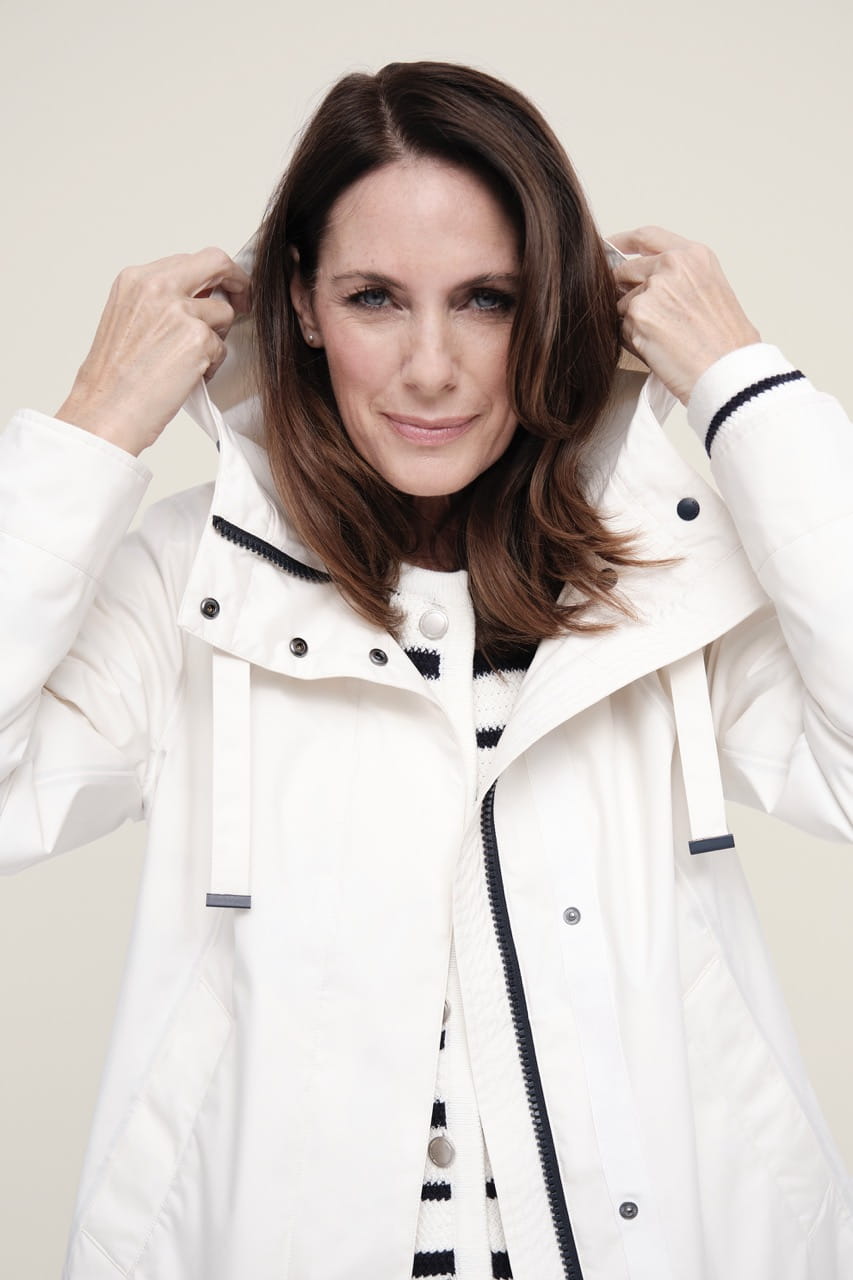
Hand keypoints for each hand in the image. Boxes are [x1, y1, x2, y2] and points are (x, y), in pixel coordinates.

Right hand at [56, 247, 251, 456]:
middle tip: (244, 302)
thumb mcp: (128, 320)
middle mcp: (157, 287)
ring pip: (224, 312)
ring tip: (192, 361)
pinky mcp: (198, 339)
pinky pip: (223, 347)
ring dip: (218, 337)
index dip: (210, 276)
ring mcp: (179, 311)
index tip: (219, 289)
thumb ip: (161, 301)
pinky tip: (188, 377)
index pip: (188, 261)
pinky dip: (213, 365)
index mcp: (136, 279)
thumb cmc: (114, 378)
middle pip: (216, 262)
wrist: (106, 409)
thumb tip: (201, 297)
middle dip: (237, 281)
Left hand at [606, 226, 760, 405]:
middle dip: (625, 292)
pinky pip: (621, 328)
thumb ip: (677, 277)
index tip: (608, 248)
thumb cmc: (725, 342)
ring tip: (665, 339)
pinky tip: (658, 349)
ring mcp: (653, 288)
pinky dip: (633, 341)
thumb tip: (640, 280)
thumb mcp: (711, 291)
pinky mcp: (638, 315)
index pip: (647, 237)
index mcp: (693, 255)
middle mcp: (672, 265)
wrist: (728, 370)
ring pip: (622, 303)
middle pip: (626, 271)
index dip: (621, 243)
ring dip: (634, 322)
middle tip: (642, 316)